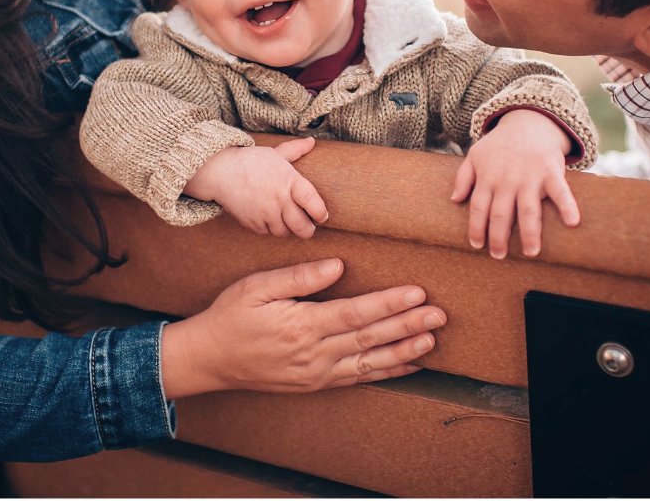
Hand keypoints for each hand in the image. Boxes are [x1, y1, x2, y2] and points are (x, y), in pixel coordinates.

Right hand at [159, 258, 446, 398]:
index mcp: (302, 326)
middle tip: (439, 314)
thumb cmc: (231, 316)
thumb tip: (337, 266)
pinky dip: (386, 372)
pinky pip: (358, 378)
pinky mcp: (316, 384)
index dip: (389, 303)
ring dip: (404, 351)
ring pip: (370, 362)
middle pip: (370, 338)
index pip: (356, 313)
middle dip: (407, 325)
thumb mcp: (257, 287)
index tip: (416, 292)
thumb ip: (299, 277)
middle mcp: (314, 354)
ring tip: (433, 340)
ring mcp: (317, 374)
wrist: (210, 360)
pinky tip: (409, 365)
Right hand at [184, 138, 327, 237]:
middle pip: (302, 226)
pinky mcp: (253, 222)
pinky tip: (269, 219)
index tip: (322, 216)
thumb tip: (312, 141)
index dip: (320, 212)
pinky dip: (270, 229)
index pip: (312, 202)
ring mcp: (266, 212)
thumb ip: (295, 150)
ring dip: (288, 230)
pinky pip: (267, 232)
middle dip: (308, 230)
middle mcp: (280, 199)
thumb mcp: (275, 153)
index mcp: (289, 180)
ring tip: (288, 222)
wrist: (221, 171)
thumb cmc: (251, 161)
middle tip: (308, 227)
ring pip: (284, 232)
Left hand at [452, 109, 580, 258]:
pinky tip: (572, 222)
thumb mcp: (475, 155)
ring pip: (528, 209)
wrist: (528, 121)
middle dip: (499, 238)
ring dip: (530, 232)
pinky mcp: (551, 172)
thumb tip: (454, 200)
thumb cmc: (500, 144)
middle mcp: (507, 180)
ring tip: (531, 252)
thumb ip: (463, 177)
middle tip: (499, 256)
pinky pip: (560, 191)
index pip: (478, 208)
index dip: (477, 228)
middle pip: (501, 214)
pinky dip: (567, 206)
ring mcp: (530, 177)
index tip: (478, 245)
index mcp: (488, 178)